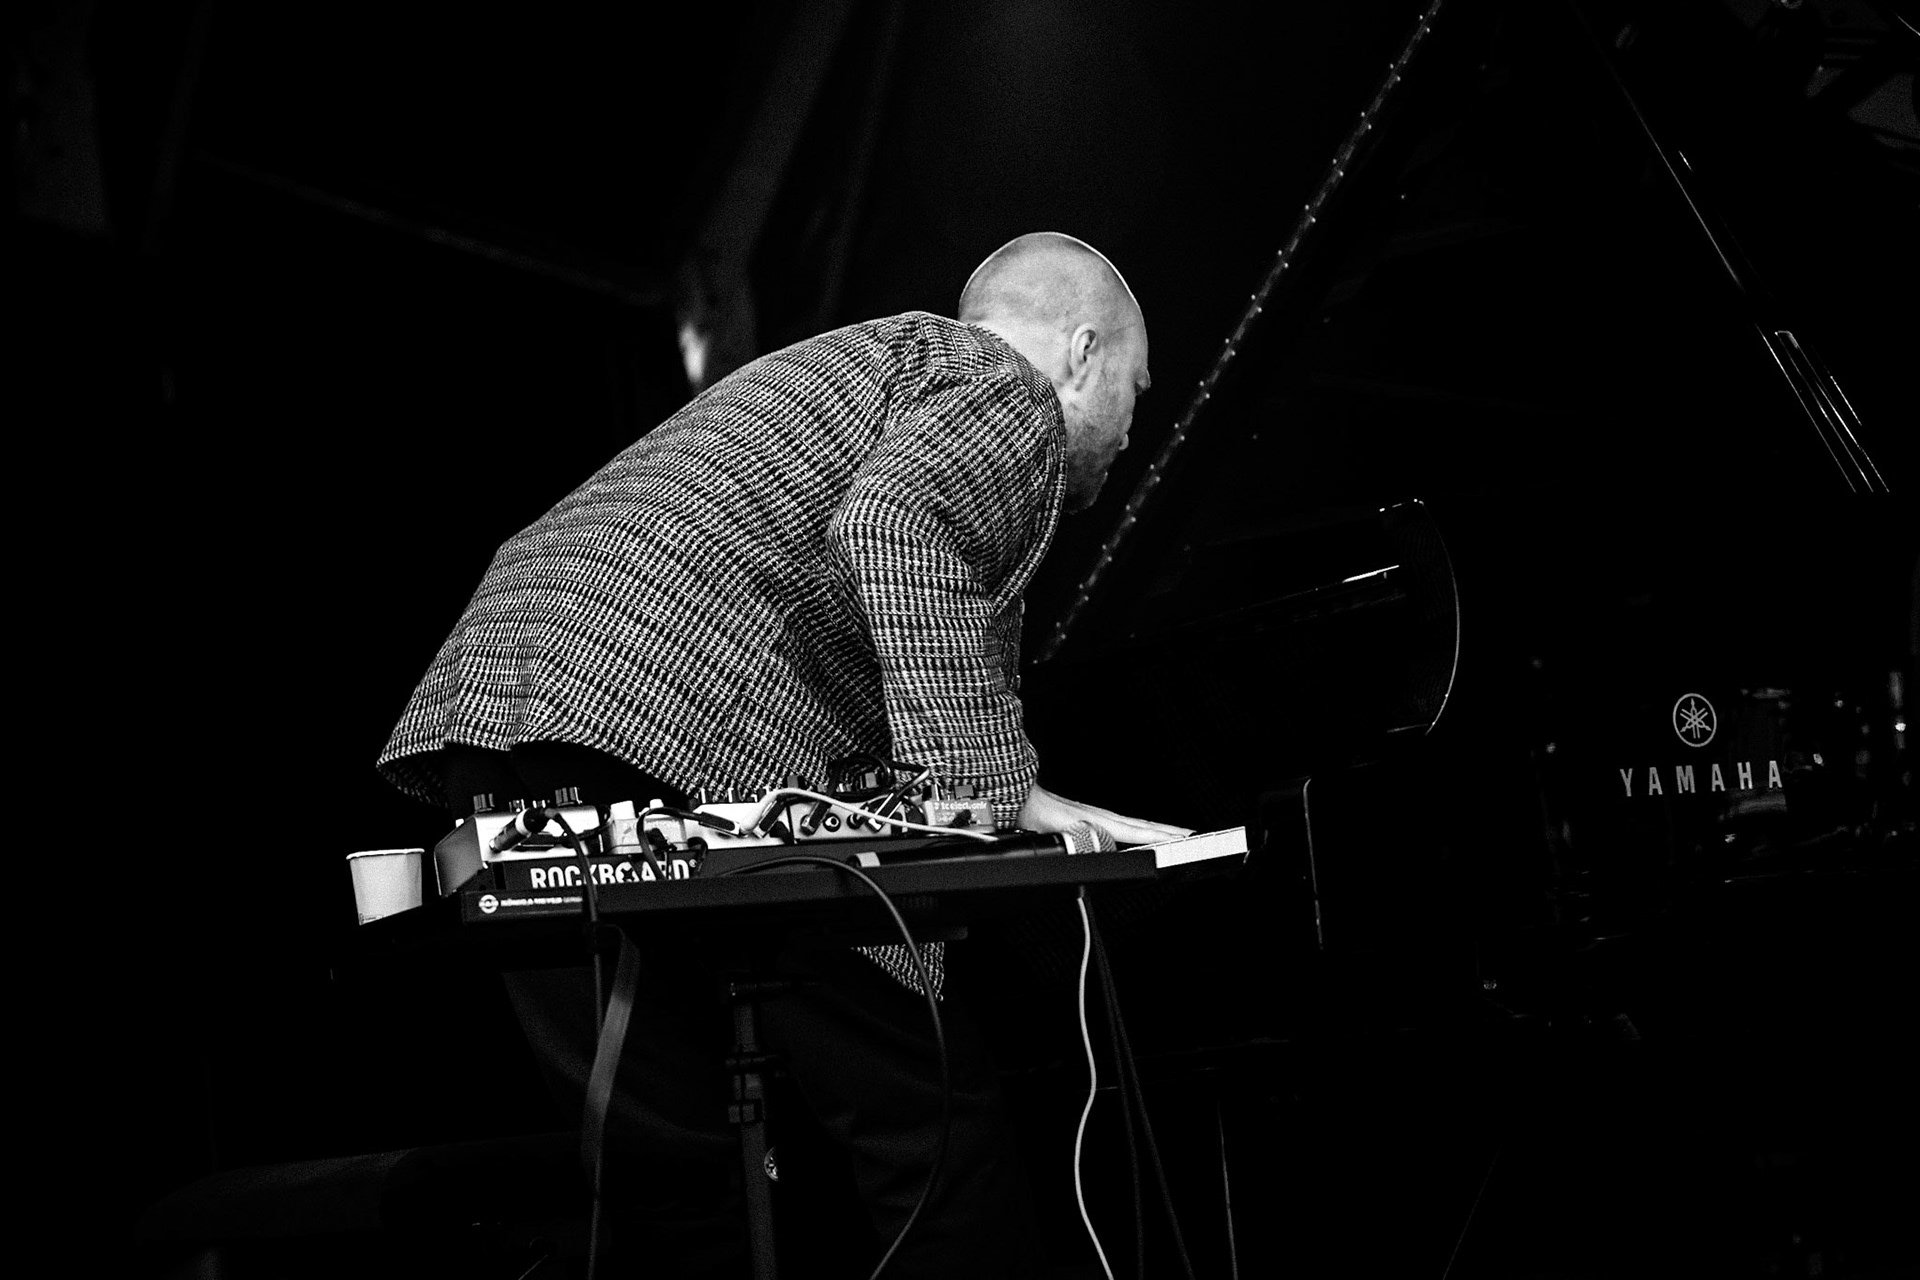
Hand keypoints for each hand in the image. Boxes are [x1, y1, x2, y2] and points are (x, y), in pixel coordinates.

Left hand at [1017, 783, 1193, 846]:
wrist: (1017, 795)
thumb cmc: (1032, 812)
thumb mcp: (1053, 829)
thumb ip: (1076, 837)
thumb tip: (1097, 841)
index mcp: (1095, 820)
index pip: (1136, 831)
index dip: (1160, 836)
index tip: (1182, 839)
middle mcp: (1100, 816)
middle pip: (1143, 825)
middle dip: (1170, 831)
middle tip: (1194, 836)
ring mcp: (1096, 815)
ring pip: (1135, 824)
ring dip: (1158, 829)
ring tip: (1178, 834)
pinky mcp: (1090, 816)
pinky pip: (1123, 824)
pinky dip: (1140, 828)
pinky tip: (1142, 832)